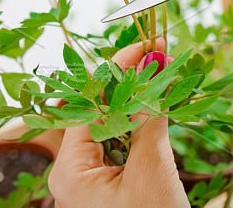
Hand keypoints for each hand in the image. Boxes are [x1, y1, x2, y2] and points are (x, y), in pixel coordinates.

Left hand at [48, 40, 189, 207]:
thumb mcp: (152, 169)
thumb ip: (151, 117)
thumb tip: (157, 71)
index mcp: (70, 171)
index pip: (90, 104)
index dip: (118, 70)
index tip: (147, 46)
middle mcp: (74, 173)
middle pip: (98, 110)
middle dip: (129, 80)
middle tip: (159, 55)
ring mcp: (92, 181)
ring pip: (112, 125)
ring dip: (138, 98)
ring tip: (163, 72)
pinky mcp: (110, 186)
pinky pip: (122, 143)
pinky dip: (142, 122)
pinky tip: (161, 103)